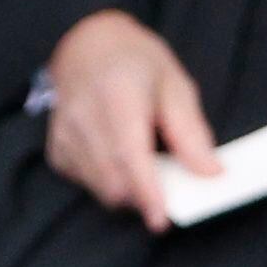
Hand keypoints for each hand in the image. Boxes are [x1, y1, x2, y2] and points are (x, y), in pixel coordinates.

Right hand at [45, 11, 221, 228]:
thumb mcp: (176, 86)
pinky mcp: (56, 151)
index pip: (130, 154)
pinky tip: (116, 156)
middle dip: (142, 196)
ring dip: (127, 189)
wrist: (86, 47)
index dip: (146, 191)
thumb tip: (210, 173)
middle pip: (113, 179)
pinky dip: (108, 180)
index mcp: (118, 95)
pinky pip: (86, 181)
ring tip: (144, 165)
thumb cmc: (136, 63)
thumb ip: (191, 133)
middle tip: (167, 191)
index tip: (159, 219)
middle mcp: (83, 118)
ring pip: (99, 187)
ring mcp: (64, 136)